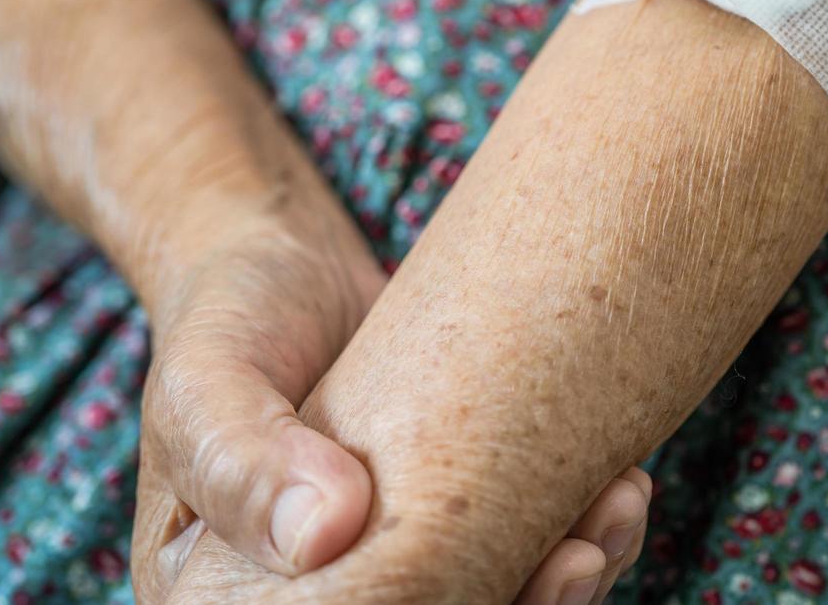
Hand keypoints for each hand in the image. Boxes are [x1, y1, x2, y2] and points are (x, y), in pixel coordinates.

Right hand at [130, 207, 650, 603]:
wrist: (283, 258)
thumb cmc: (228, 318)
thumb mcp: (205, 380)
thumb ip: (243, 459)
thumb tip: (324, 535)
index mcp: (246, 602)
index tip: (520, 590)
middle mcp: (336, 588)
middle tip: (583, 560)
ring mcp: (408, 542)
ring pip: (500, 591)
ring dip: (574, 573)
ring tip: (616, 512)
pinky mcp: (461, 494)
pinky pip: (528, 532)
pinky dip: (583, 520)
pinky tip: (622, 483)